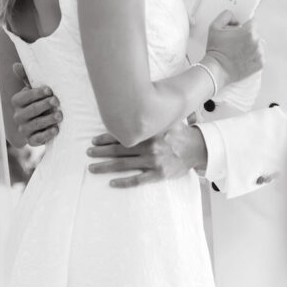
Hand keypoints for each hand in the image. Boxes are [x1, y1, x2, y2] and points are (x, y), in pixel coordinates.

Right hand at [10, 63, 62, 145]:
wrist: (40, 124)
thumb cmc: (38, 101)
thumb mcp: (33, 90)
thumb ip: (26, 78)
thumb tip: (15, 64)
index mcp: (17, 102)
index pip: (24, 97)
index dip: (37, 93)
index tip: (50, 90)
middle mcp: (18, 116)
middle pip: (31, 110)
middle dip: (45, 105)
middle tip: (57, 101)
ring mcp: (24, 129)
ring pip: (35, 124)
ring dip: (48, 119)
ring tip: (60, 115)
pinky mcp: (31, 141)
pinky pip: (37, 139)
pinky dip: (47, 134)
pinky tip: (56, 129)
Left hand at [86, 122, 206, 187]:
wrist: (197, 148)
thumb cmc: (180, 132)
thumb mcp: (166, 119)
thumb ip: (151, 116)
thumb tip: (135, 103)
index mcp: (149, 132)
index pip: (123, 135)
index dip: (106, 137)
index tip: (94, 139)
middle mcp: (149, 147)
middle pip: (119, 150)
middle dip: (101, 152)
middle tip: (88, 152)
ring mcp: (153, 162)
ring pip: (124, 165)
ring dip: (106, 167)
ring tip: (92, 168)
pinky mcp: (158, 174)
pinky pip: (137, 180)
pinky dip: (123, 182)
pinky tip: (111, 183)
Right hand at [204, 10, 263, 86]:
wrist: (217, 69)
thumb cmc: (216, 50)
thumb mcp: (214, 26)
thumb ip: (226, 15)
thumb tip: (235, 18)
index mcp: (249, 31)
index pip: (253, 21)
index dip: (245, 25)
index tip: (240, 30)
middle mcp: (257, 42)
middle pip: (255, 34)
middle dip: (246, 36)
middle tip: (235, 43)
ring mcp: (259, 53)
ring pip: (257, 45)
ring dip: (250, 46)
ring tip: (238, 52)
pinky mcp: (260, 64)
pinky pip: (258, 56)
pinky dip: (252, 57)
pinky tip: (242, 58)